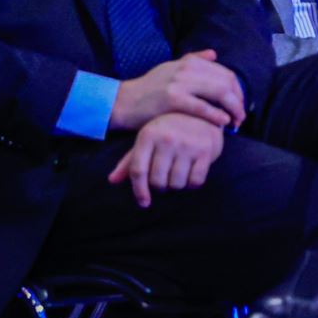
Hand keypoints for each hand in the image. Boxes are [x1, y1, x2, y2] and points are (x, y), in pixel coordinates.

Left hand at [107, 113, 225, 207]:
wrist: (203, 115)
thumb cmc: (170, 130)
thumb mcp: (148, 140)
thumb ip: (130, 161)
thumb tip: (112, 181)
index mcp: (148, 135)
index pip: (138, 170)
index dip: (139, 190)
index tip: (143, 203)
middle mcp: (167, 139)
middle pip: (157, 181)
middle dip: (160, 187)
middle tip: (165, 181)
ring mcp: (187, 145)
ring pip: (177, 183)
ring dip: (177, 185)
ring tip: (178, 176)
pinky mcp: (205, 151)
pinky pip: (195, 180)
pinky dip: (192, 184)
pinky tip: (191, 175)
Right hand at [109, 50, 246, 131]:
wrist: (124, 101)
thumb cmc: (150, 88)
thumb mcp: (171, 68)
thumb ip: (193, 60)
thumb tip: (214, 54)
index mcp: (190, 62)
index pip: (226, 74)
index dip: (239, 91)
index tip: (241, 104)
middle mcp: (187, 69)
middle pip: (227, 82)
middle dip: (239, 101)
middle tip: (242, 117)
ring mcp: (180, 83)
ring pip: (220, 93)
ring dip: (233, 109)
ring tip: (236, 122)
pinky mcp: (173, 99)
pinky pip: (203, 107)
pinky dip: (217, 115)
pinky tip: (223, 123)